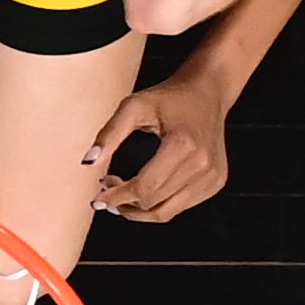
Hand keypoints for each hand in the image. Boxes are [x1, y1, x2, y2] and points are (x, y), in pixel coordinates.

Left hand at [88, 64, 232, 222]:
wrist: (208, 92)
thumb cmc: (170, 97)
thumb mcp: (134, 107)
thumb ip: (109, 134)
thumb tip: (88, 162)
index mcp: (184, 146)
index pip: (144, 188)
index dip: (116, 197)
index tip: (97, 197)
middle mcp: (203, 165)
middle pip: (153, 204)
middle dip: (124, 202)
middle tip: (107, 187)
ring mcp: (212, 176)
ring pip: (167, 212)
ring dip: (139, 209)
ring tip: (122, 195)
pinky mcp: (216, 182)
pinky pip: (181, 206)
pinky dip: (159, 204)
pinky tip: (147, 188)